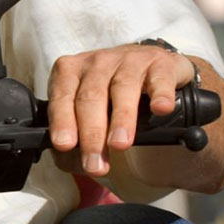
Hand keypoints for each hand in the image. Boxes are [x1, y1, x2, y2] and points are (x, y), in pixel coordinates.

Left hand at [46, 46, 201, 181]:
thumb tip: (73, 162)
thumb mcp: (84, 110)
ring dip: (121, 118)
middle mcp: (98, 62)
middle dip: (92, 133)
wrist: (148, 66)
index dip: (63, 121)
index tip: (65, 145)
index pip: (62, 96)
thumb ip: (74, 137)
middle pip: (91, 96)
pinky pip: (160, 79)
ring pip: (123, 88)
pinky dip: (160, 95)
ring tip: (120, 144)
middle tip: (95, 163)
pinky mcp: (160, 63)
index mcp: (71, 71)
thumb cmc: (109, 93)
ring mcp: (130, 60)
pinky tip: (160, 110)